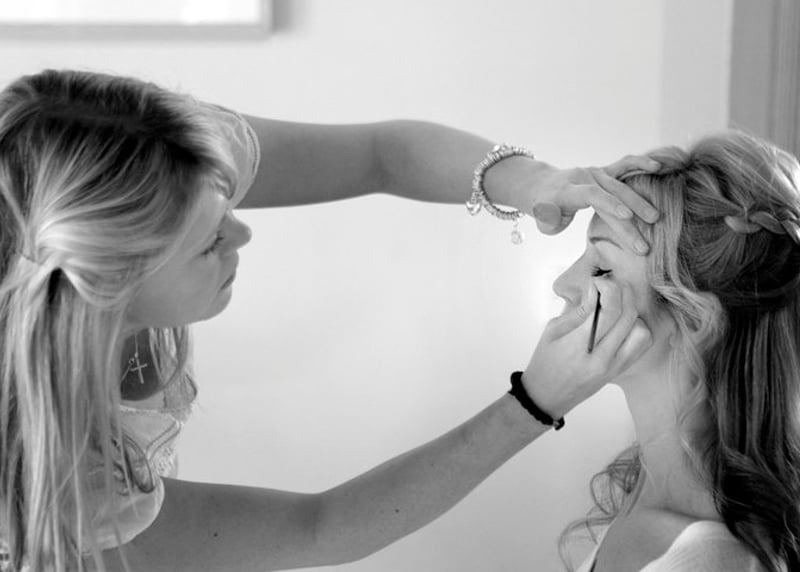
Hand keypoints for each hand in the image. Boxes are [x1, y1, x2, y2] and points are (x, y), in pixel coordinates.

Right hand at [521, 278, 652, 418]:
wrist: (547, 395)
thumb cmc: (545, 361)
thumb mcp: (552, 331)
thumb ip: (578, 311)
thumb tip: (597, 289)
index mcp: (579, 346)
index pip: (608, 309)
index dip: (607, 287)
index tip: (598, 282)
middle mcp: (602, 357)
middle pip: (627, 315)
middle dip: (621, 291)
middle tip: (608, 286)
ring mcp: (614, 366)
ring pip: (640, 329)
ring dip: (631, 311)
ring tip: (615, 307)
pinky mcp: (621, 370)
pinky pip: (642, 343)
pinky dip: (636, 327)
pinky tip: (621, 323)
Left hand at [526, 155, 660, 253]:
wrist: (543, 185)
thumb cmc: (545, 209)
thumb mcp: (543, 220)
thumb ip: (551, 220)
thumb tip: (558, 217)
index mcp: (568, 191)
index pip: (591, 195)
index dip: (609, 204)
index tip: (626, 216)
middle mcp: (583, 178)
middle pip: (611, 195)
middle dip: (630, 216)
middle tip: (644, 242)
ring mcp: (595, 173)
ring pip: (621, 185)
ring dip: (640, 202)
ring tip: (657, 218)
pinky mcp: (605, 171)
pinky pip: (624, 165)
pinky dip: (640, 163)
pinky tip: (658, 166)